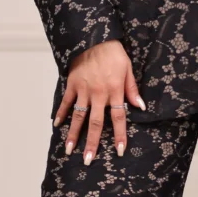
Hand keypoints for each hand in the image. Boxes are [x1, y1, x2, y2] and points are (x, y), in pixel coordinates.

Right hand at [54, 39, 145, 162]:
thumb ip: (132, 89)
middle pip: (96, 123)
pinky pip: (66, 101)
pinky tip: (57, 125)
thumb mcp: (128, 68)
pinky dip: (61, 113)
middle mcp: (99, 93)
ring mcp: (84, 89)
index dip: (119, 135)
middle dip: (92, 143)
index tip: (118, 151)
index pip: (118, 117)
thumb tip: (140, 107)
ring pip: (79, 116)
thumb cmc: (114, 52)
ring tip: (69, 150)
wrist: (95, 36)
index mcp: (115, 90)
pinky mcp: (72, 83)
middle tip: (88, 160)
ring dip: (73, 134)